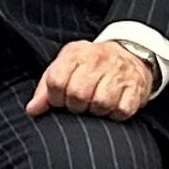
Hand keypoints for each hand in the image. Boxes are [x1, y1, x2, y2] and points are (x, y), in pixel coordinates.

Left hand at [27, 38, 157, 119]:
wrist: (131, 53)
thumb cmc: (91, 65)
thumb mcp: (66, 65)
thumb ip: (46, 87)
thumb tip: (32, 110)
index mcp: (77, 53)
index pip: (56, 80)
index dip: (55, 97)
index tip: (60, 100)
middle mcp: (98, 60)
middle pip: (78, 94)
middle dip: (75, 106)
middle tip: (80, 104)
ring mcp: (119, 74)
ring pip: (100, 104)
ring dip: (96, 111)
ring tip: (96, 104)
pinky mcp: (136, 88)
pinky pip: (121, 111)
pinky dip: (115, 115)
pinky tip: (112, 107)